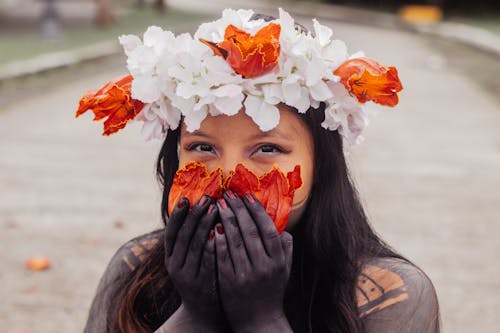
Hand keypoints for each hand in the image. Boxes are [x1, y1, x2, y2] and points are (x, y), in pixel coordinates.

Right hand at [163, 196, 223, 330]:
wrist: (202, 312)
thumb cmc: (199, 276)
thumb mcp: (189, 258)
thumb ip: (193, 237)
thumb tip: (200, 206)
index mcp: (170, 257)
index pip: (171, 232)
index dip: (178, 214)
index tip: (186, 197)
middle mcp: (176, 265)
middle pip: (184, 236)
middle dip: (195, 215)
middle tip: (206, 198)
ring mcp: (188, 276)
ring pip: (195, 246)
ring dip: (205, 225)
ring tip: (215, 208)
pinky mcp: (202, 284)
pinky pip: (207, 262)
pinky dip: (212, 246)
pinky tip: (220, 232)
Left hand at [214, 190, 292, 332]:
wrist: (259, 322)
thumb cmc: (272, 292)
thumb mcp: (284, 270)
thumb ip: (286, 248)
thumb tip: (282, 227)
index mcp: (278, 261)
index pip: (267, 230)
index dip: (257, 211)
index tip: (247, 197)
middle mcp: (263, 267)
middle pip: (249, 232)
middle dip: (238, 210)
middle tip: (228, 194)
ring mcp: (246, 275)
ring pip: (235, 241)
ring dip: (226, 220)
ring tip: (219, 205)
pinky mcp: (230, 283)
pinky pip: (223, 257)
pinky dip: (218, 241)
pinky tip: (213, 226)